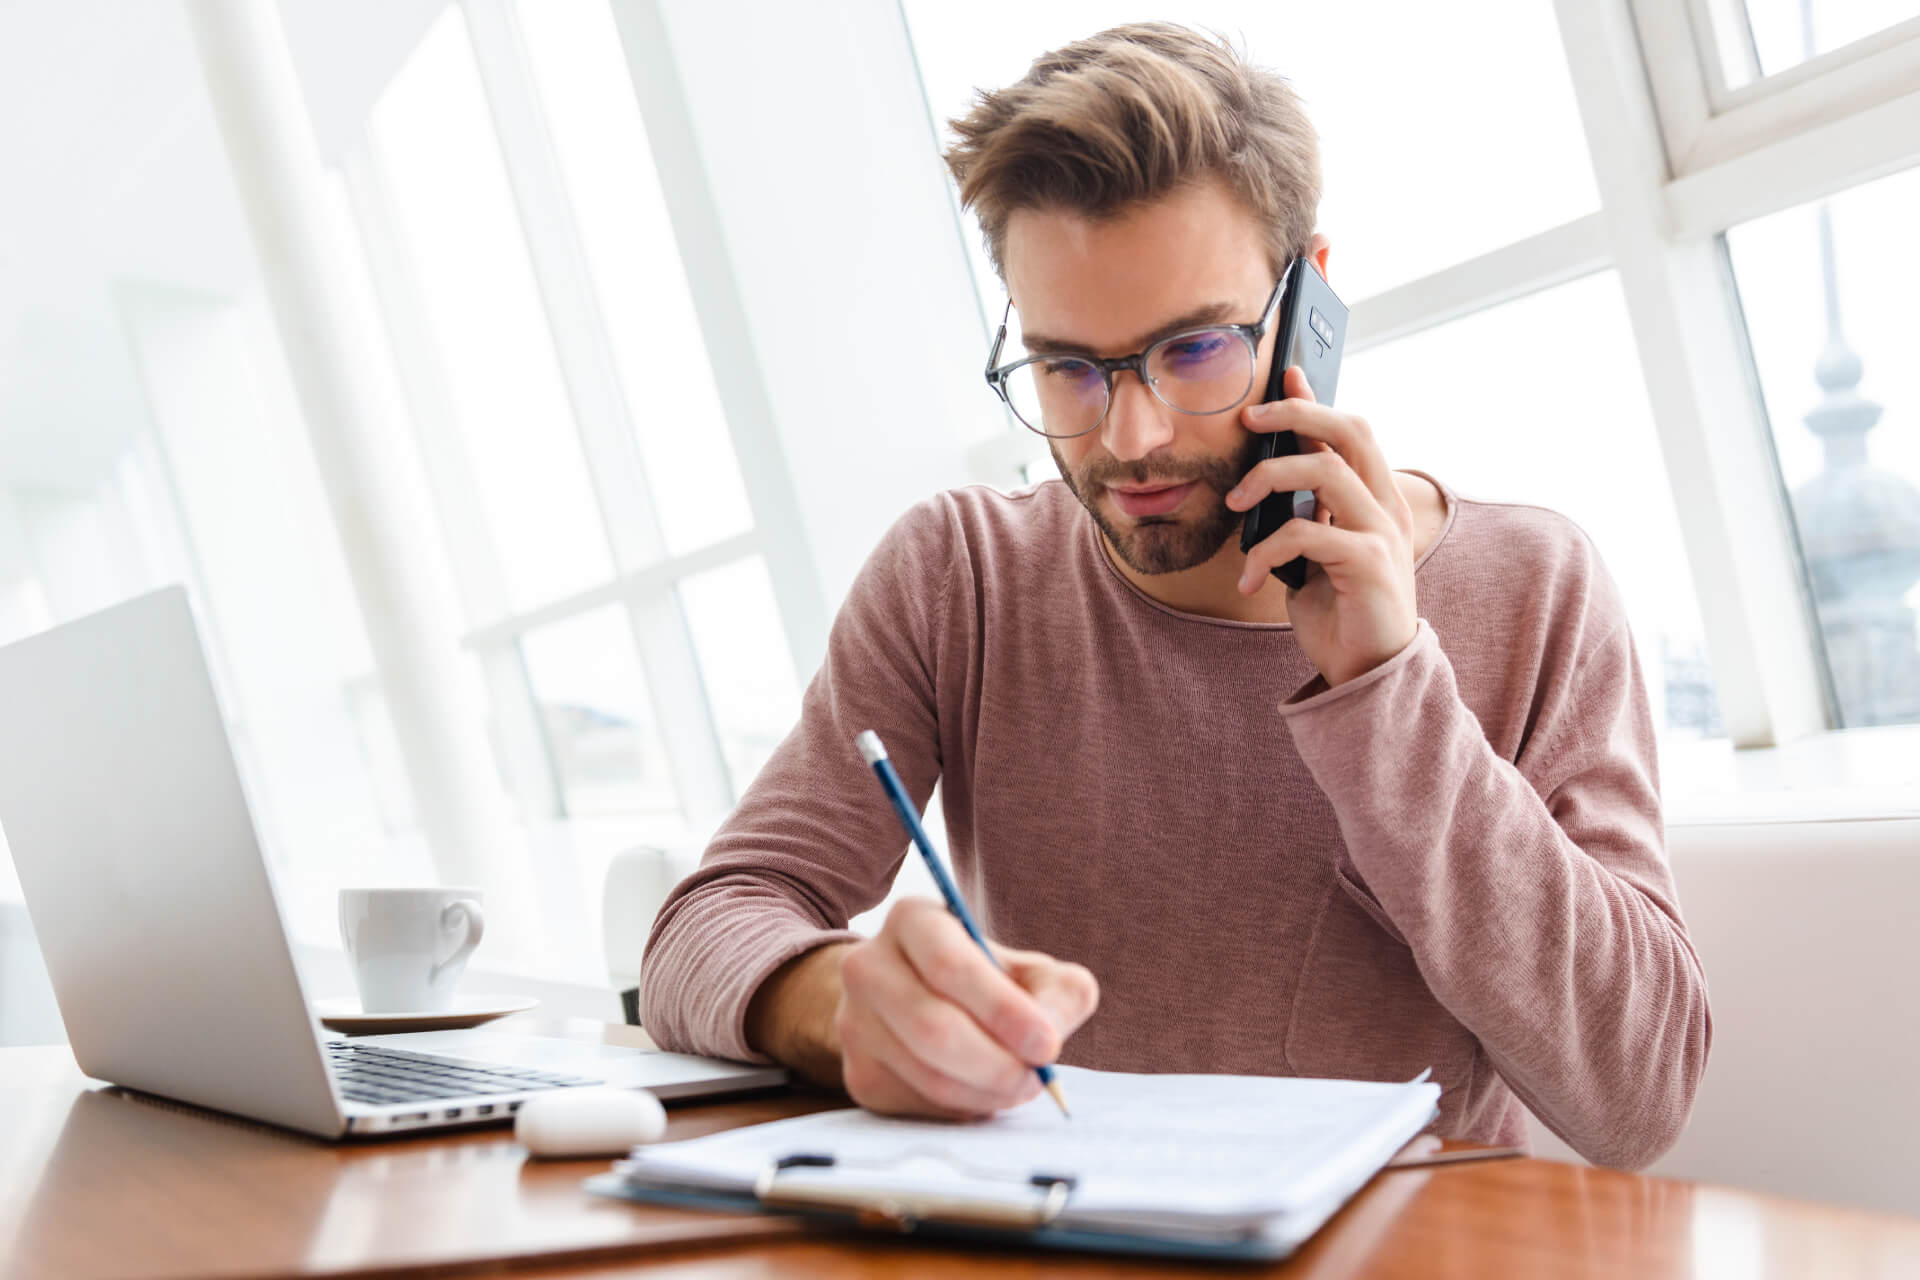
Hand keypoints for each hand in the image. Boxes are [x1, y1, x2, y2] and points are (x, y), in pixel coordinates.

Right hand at [836, 897, 1097, 1119]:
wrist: (920, 1001)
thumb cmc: (988, 982)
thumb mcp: (1031, 971)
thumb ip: (1057, 994)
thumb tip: (1047, 1038)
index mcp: (912, 920)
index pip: (948, 966)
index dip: (1001, 1009)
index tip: (1047, 1043)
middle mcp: (868, 966)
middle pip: (932, 1027)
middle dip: (997, 1063)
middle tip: (1037, 1078)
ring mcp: (855, 1024)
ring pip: (928, 1075)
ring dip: (987, 1091)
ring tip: (1018, 1083)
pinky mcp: (858, 1075)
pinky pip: (920, 1105)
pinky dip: (965, 1107)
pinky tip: (982, 1089)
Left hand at [1225, 367, 1418, 686]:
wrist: (1369, 673)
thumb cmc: (1341, 611)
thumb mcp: (1317, 551)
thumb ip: (1308, 511)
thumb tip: (1270, 474)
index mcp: (1375, 499)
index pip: (1351, 431)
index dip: (1316, 401)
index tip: (1284, 375)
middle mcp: (1386, 507)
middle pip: (1349, 432)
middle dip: (1296, 415)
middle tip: (1249, 420)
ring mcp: (1382, 533)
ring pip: (1323, 471)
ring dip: (1267, 479)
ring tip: (1233, 505)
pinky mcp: (1370, 563)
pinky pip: (1306, 533)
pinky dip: (1264, 551)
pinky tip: (1246, 578)